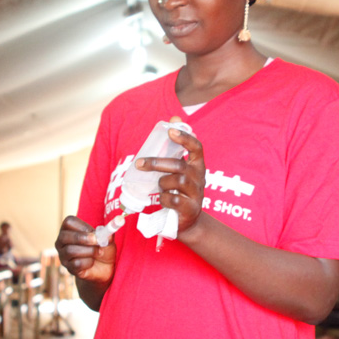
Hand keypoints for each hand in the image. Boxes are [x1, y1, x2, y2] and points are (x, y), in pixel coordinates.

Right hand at [55, 215, 115, 285]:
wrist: (105, 268)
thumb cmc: (103, 248)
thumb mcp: (107, 239)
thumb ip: (107, 234)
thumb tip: (108, 233)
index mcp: (70, 229)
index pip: (68, 222)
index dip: (82, 226)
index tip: (94, 231)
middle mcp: (62, 241)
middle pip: (64, 236)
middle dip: (82, 238)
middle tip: (97, 241)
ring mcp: (64, 256)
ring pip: (70, 251)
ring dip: (89, 251)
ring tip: (99, 252)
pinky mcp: (69, 268)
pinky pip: (76, 264)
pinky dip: (88, 263)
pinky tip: (92, 263)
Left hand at [134, 116, 204, 236]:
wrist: (189, 220)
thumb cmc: (181, 190)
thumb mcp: (179, 168)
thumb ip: (175, 147)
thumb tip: (174, 118)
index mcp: (197, 165)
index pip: (196, 147)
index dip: (185, 138)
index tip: (170, 131)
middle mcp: (200, 178)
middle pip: (179, 166)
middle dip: (157, 163)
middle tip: (139, 163)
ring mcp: (197, 194)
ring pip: (177, 182)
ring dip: (162, 182)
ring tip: (159, 186)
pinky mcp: (191, 209)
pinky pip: (174, 200)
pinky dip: (164, 198)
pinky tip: (162, 199)